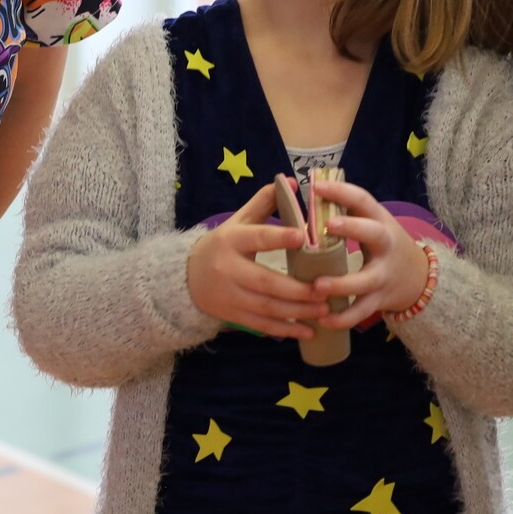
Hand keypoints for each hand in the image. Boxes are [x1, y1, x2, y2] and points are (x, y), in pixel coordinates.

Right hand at [185, 183, 326, 339]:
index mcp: (232, 240)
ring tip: (324, 310)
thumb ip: (264, 202)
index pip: (258, 237)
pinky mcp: (233, 315)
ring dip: (297, 311)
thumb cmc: (222, 245)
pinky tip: (307, 331)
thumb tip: (294, 182)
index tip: (304, 236)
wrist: (186, 278)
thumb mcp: (238, 221)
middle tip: (326, 290)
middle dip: (298, 290)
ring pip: (267, 307)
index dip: (279, 237)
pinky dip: (285, 329)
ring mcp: (230, 295)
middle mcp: (229, 269)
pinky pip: (262, 325)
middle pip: (266, 282)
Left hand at [309, 181, 434, 328]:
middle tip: (327, 226)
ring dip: (341, 284)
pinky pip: (361, 311)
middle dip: (353, 228)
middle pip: (374, 234)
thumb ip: (347, 211)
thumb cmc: (383, 243)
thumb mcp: (372, 223)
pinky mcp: (380, 299)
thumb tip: (310, 191)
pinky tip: (322, 320)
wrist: (418, 277)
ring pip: (365, 281)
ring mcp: (383, 274)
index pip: (363, 200)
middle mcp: (385, 245)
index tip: (316, 186)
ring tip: (317, 286)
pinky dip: (343, 318)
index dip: (341, 192)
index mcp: (379, 221)